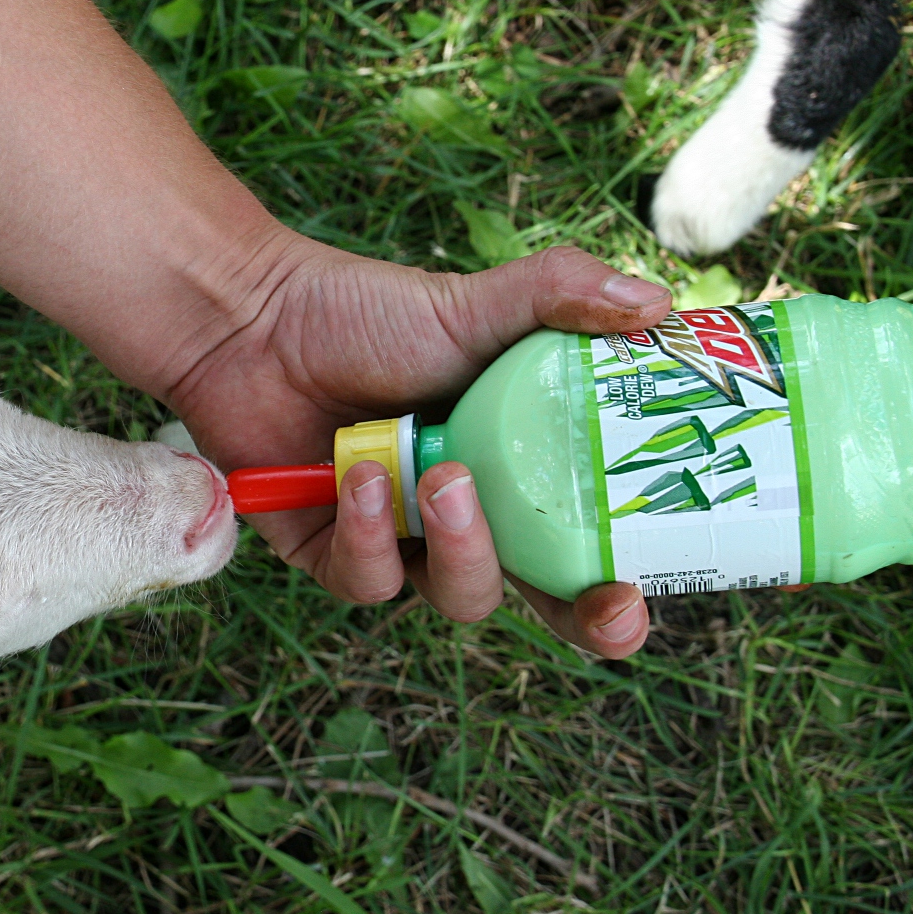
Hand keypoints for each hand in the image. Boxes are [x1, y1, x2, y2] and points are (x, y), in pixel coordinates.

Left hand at [163, 235, 671, 658]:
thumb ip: (561, 295)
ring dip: (466, 546)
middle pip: (542, 602)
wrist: (254, 319)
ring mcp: (401, 545)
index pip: (589, 553)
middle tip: (602, 599)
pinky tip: (355, 472)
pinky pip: (368, 581)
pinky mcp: (330, 557)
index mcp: (520, 475)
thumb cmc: (365, 313)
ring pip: (460, 595)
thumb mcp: (472, 302)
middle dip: (580, 618)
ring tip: (440, 473)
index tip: (644, 590)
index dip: (620, 592)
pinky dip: (368, 531)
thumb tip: (658, 302)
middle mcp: (467, 522)